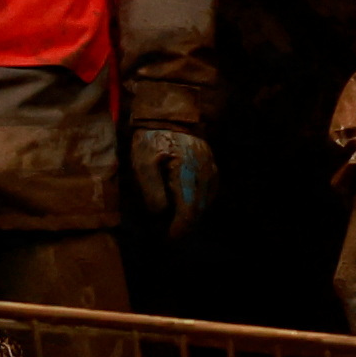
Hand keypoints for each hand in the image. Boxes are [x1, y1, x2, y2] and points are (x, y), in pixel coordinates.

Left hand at [127, 122, 215, 243]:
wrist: (168, 117)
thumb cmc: (151, 139)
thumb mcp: (142, 163)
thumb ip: (151, 190)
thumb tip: (160, 214)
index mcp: (188, 172)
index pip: (189, 211)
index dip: (178, 230)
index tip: (166, 239)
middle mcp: (206, 174)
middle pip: (199, 211)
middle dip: (183, 227)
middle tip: (166, 236)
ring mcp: (212, 171)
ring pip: (205, 204)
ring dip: (190, 217)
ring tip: (171, 223)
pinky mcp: (213, 169)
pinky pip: (208, 194)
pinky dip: (196, 204)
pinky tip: (182, 207)